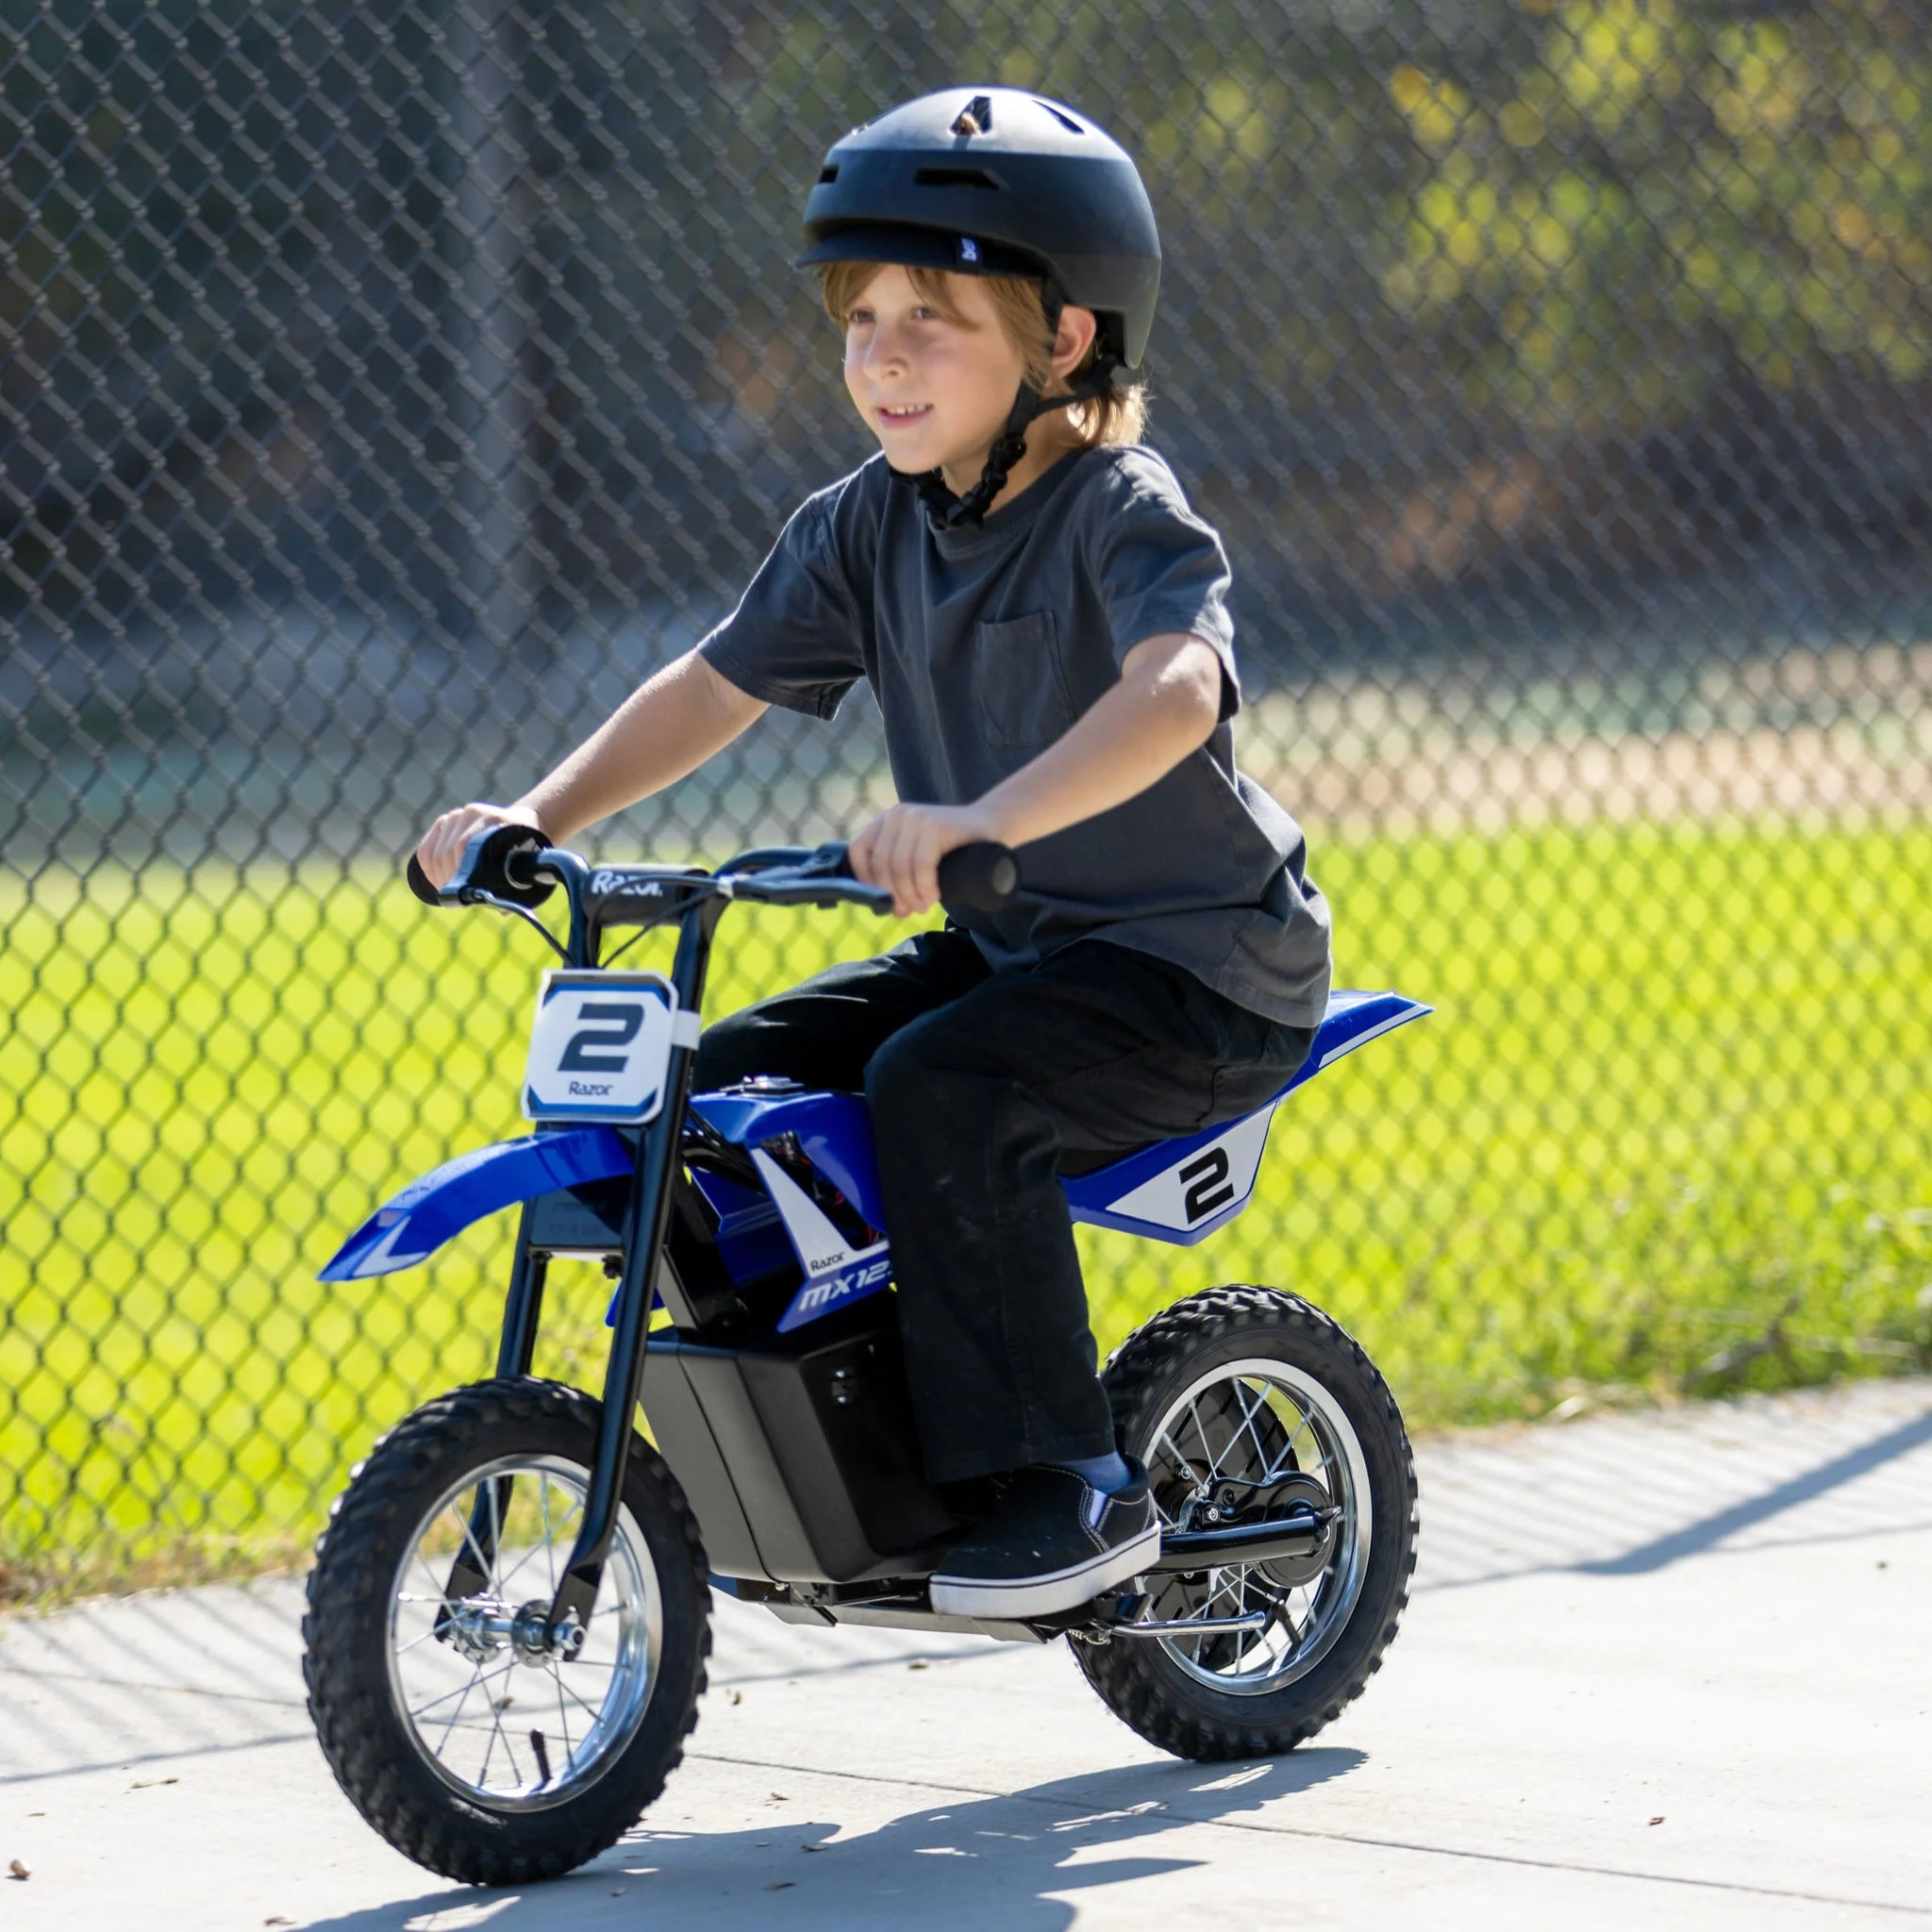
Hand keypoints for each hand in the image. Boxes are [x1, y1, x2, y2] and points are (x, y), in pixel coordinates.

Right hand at [415, 802, 544, 888]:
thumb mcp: (525, 864)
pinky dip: (429, 869)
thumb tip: (502, 910)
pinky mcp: (444, 823)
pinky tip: (438, 881)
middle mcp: (470, 813)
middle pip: (447, 852)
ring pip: (434, 853)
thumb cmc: (525, 849)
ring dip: (439, 877)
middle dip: (450, 879)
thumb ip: (515, 888)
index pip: (463, 847)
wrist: (521, 823)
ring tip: (452, 890)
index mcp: (492, 819)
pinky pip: (426, 850)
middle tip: (458, 896)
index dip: (460, 873)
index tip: (465, 893)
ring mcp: (455, 816)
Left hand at [848, 801, 1002, 917]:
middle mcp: (897, 815)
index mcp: (886, 820)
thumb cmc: (954, 848)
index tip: (885, 901)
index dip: (867, 881)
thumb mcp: (919, 854)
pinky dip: (925, 887)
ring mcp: (916, 818)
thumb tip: (887, 906)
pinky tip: (933, 897)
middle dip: (894, 894)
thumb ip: (899, 871)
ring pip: (900, 868)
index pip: (859, 852)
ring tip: (923, 906)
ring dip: (911, 895)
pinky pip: (921, 866)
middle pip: (881, 864)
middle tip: (909, 910)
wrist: (992, 826)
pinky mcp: (935, 826)